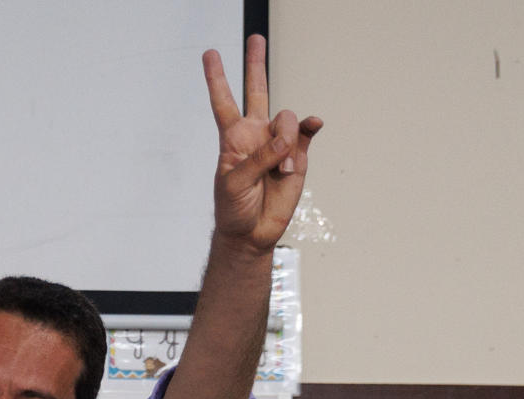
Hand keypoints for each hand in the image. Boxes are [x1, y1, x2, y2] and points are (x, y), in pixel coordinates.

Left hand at [202, 35, 323, 251]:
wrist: (252, 234)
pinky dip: (309, 127)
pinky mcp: (298, 155)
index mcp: (233, 138)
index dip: (217, 78)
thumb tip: (287, 137)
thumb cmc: (234, 208)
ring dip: (286, 141)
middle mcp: (256, 134)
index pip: (223, 102)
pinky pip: (306, 133)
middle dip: (256, 64)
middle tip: (256, 39)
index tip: (210, 54)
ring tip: (282, 169)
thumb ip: (259, 157)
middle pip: (256, 91)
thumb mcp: (235, 182)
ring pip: (286, 119)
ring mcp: (278, 143)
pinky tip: (314, 124)